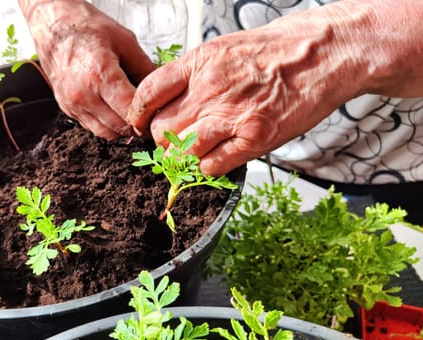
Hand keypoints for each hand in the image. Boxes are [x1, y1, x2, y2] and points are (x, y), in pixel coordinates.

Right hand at [18, 0, 154, 139]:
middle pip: (120, 127)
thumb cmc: (86, 27)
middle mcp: (83, 95)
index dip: (148, 115)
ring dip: (121, 127)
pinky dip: (106, 123)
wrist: (52, 24)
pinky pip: (92, 126)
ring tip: (131, 112)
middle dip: (137, 124)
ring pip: (106, 133)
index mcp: (100, 76)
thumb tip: (161, 89)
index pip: (131, 112)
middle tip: (149, 115)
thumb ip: (144, 67)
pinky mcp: (66, 108)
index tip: (157, 110)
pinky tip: (113, 107)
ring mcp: (73, 104)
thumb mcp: (125, 40)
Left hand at [126, 0, 422, 175]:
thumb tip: (170, 97)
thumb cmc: (277, 49)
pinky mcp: (255, 137)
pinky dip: (208, 168)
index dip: (138, 114)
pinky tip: (215, 159)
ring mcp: (232, 115)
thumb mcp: (225, 48)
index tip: (140, 123)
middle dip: (162, 140)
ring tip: (193, 154)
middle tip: (173, 141)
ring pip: (183, 152)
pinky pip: (213, 166)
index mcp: (200, 63)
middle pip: (162, 129)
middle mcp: (210, 90)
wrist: (323, 53)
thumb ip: (195, 73)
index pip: (148, 93)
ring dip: (183, 158)